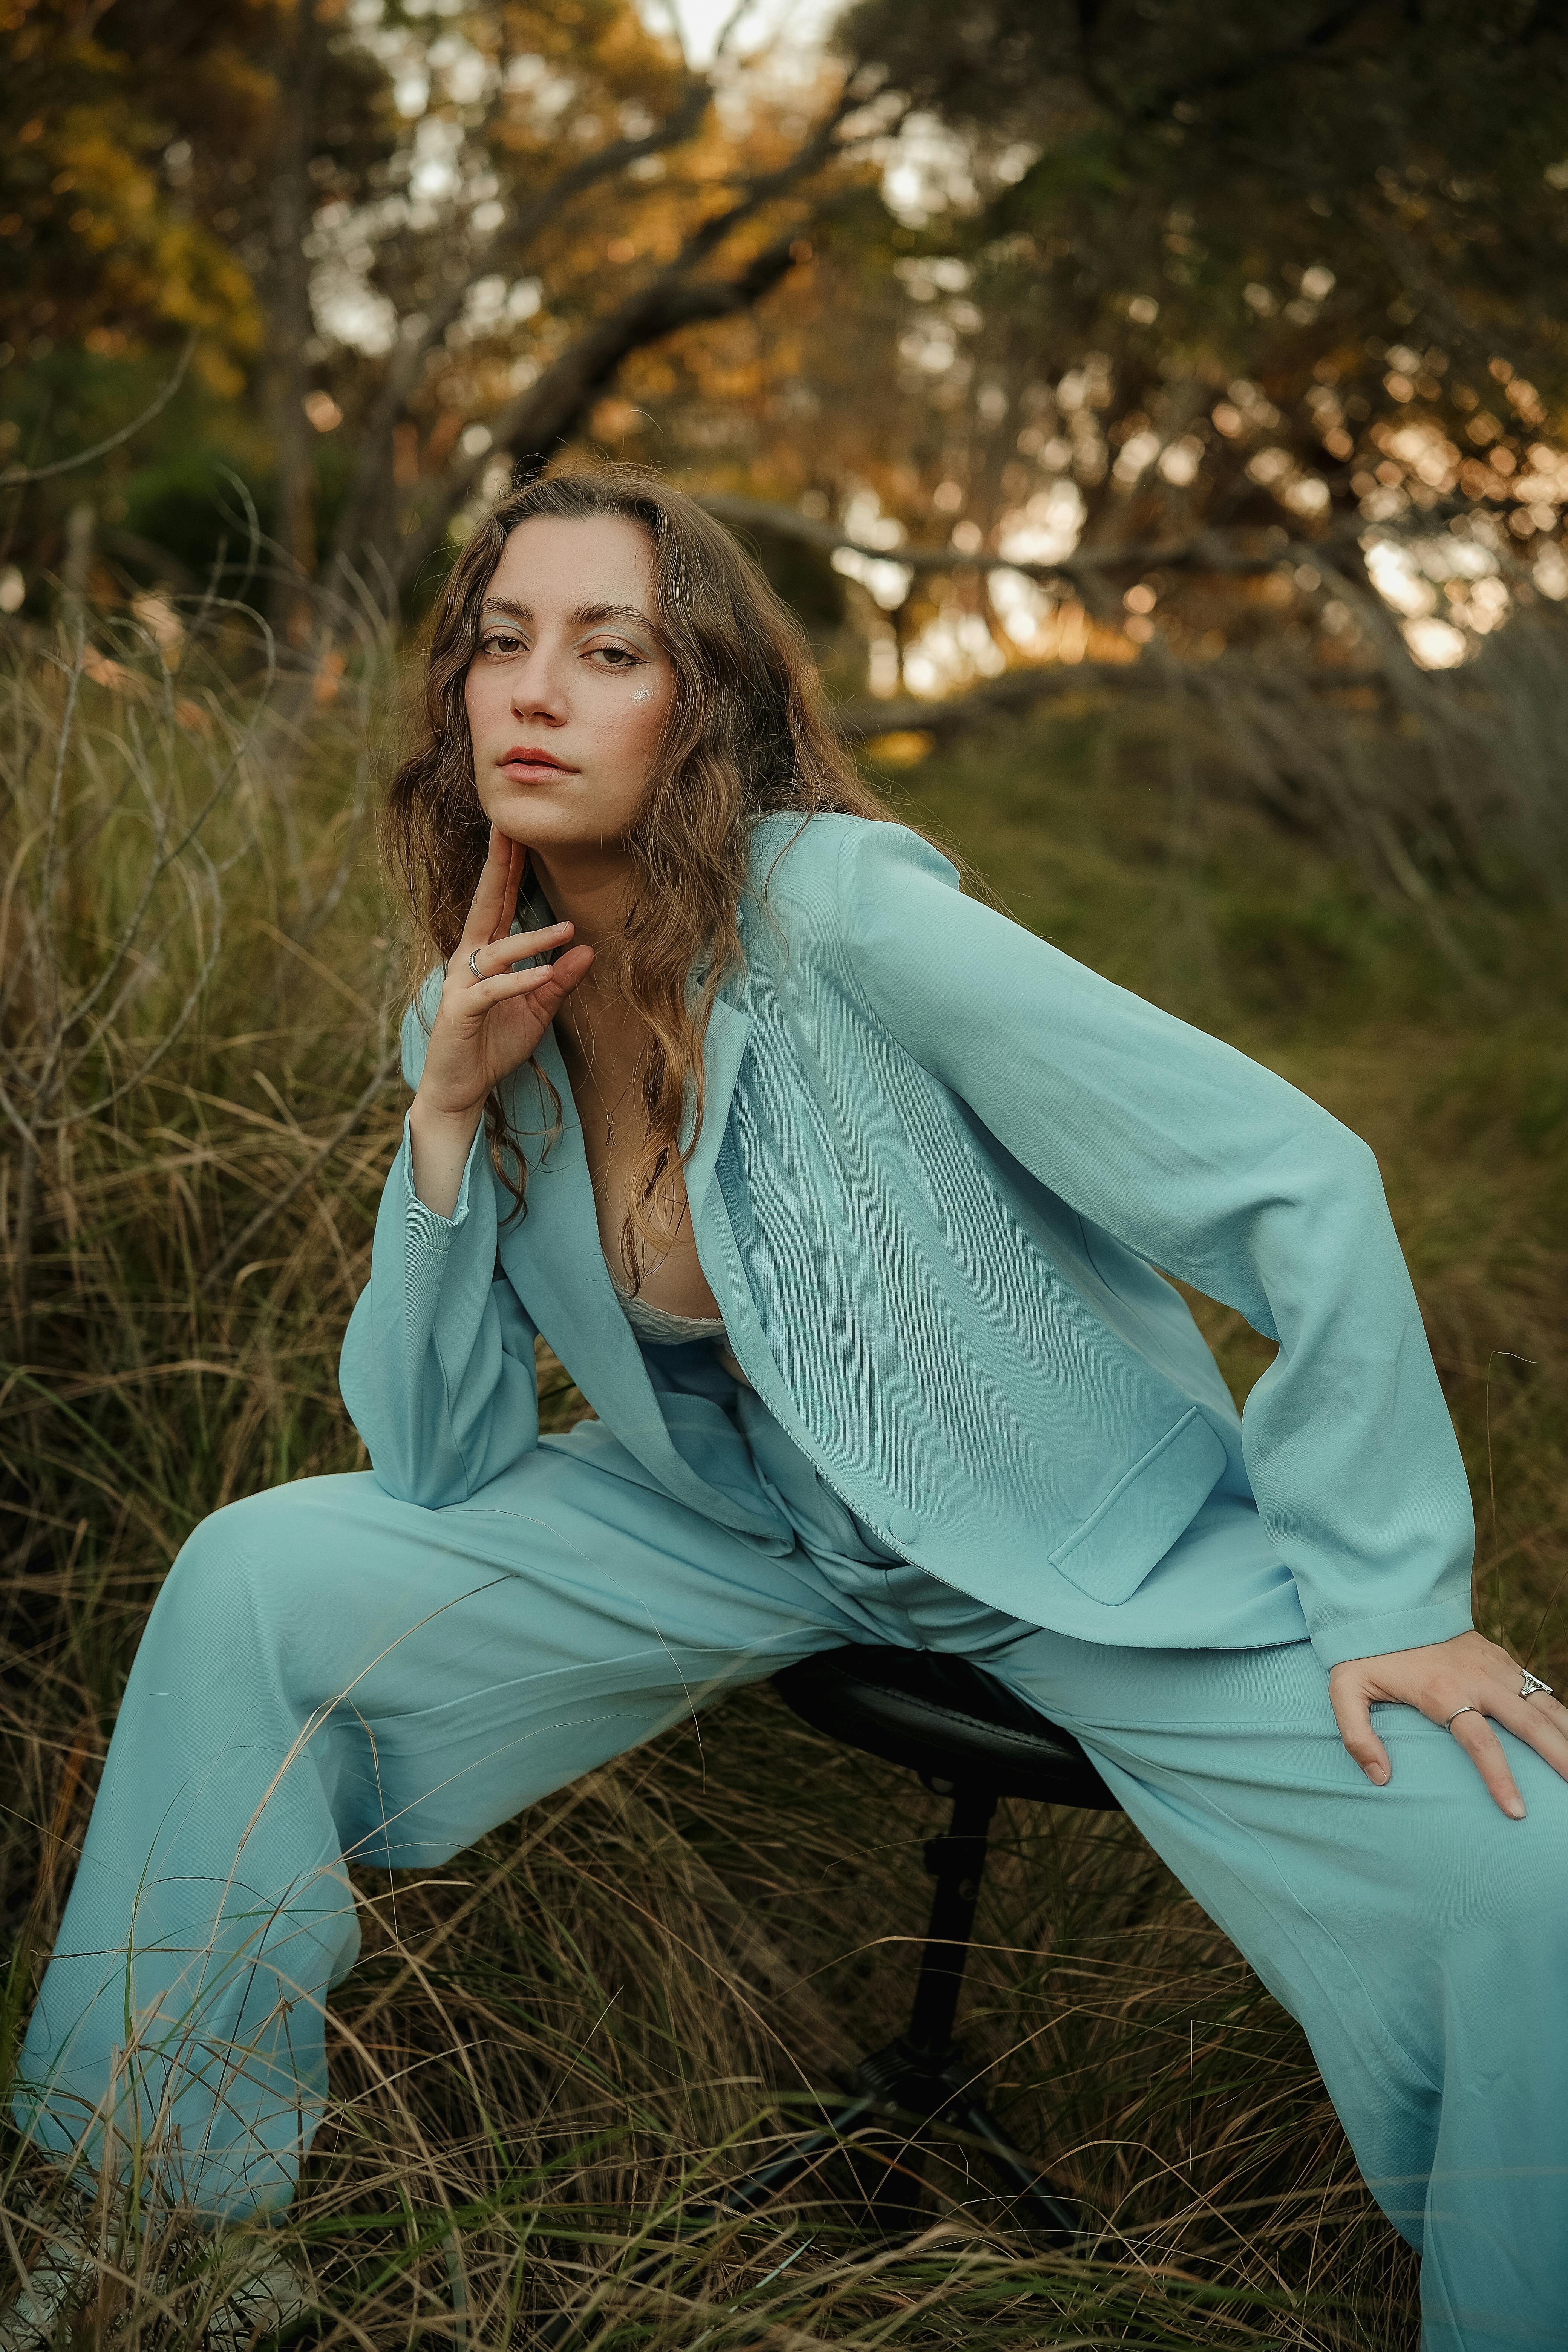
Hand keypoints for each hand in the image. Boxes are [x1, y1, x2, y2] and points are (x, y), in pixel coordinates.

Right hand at [408, 826, 592, 1214]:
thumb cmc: (494, 1045)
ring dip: (532, 939)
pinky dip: (520, 981)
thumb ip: (558, 982)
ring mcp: (460, 984)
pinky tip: (545, 973)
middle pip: (484, 907)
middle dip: (498, 868)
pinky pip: (492, 990)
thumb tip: (588, 950)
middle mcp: (467, 961)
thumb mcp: (536, 1011)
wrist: (460, 1088)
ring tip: (567, 927)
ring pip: (497, 951)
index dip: (506, 868)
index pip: (497, 903)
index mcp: (484, 955)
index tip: (516, 832)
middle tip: (510, 829)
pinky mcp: (460, 1011)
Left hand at [1329, 1630, 1567, 1816]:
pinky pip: (1540, 1691)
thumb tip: (1379, 1777)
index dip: (1500, 1778)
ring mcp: (1495, 1668)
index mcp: (1443, 1692)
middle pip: (1529, 1724)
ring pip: (1544, 1706)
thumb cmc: (1366, 1652)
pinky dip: (1561, 1715)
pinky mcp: (1502, 1660)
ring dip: (1567, 1736)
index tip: (1517, 1811)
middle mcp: (1478, 1680)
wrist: (1389, 1602)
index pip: (1481, 1742)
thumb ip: (1356, 1734)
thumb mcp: (1345, 1689)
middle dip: (1558, 1757)